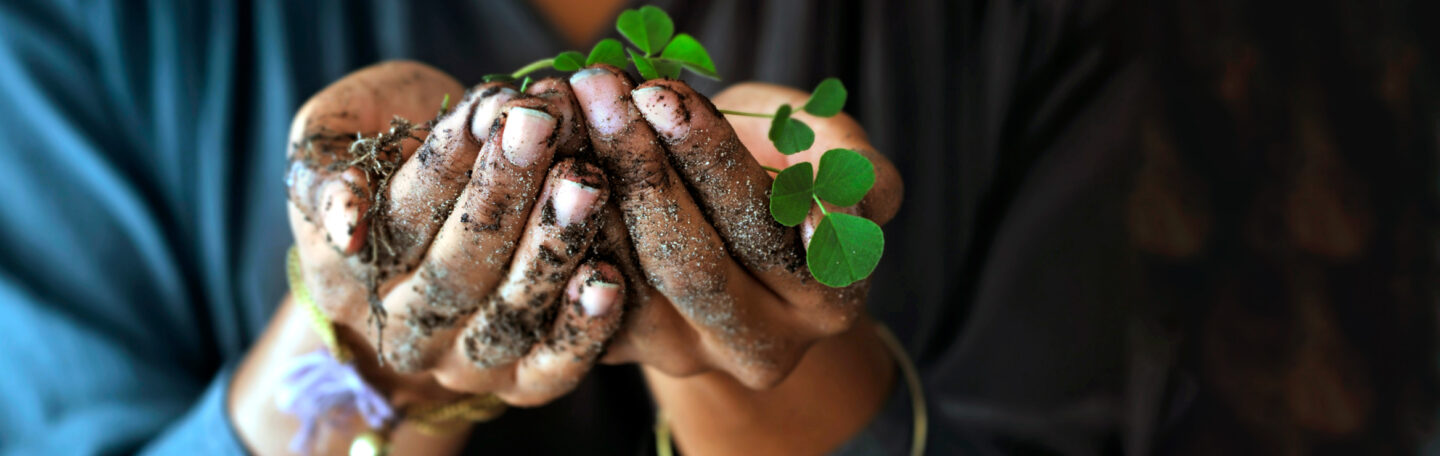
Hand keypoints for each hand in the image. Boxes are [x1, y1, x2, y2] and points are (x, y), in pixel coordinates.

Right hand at [233, 61, 629, 454]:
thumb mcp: (332, 140)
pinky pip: (552, 366)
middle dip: (503, 193)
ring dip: (550, 248)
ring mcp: (463, 363)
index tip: (488, 107)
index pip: (396, 220)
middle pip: (455, 270)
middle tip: (543, 127)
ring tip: (585, 181)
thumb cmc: (388, 152)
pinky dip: (584, 326)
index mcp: (343, 276)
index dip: (444, 163)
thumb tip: (345, 221)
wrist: (437, 213)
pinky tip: (610, 278)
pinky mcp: (522, 383)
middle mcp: (403, 332)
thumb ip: (320, 174)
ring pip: (506, 314)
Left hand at [564, 65, 903, 387]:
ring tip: (564, 118)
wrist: (731, 223)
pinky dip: (563, 233)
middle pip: (693, 266)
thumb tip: (831, 214)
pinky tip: (544, 168)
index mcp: (829, 298)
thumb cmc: (787, 166)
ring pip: (630, 287)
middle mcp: (766, 346)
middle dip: (642, 171)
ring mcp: (692, 359)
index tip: (664, 97)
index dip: (713, 162)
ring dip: (588, 196)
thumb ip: (854, 172)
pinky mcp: (630, 355)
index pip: (768, 229)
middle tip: (601, 95)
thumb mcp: (832, 152)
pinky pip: (586, 299)